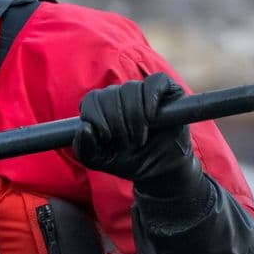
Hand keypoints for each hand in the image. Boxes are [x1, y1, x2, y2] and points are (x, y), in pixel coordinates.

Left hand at [72, 74, 202, 197]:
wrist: (162, 171)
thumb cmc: (130, 162)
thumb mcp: (100, 161)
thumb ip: (84, 149)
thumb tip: (84, 128)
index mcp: (103, 107)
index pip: (92, 99)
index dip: (96, 117)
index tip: (106, 138)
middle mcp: (122, 95)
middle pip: (110, 94)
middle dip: (116, 122)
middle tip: (126, 143)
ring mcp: (145, 91)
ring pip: (130, 89)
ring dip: (133, 117)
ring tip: (139, 139)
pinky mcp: (169, 91)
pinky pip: (156, 82)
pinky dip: (150, 99)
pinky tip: (151, 117)